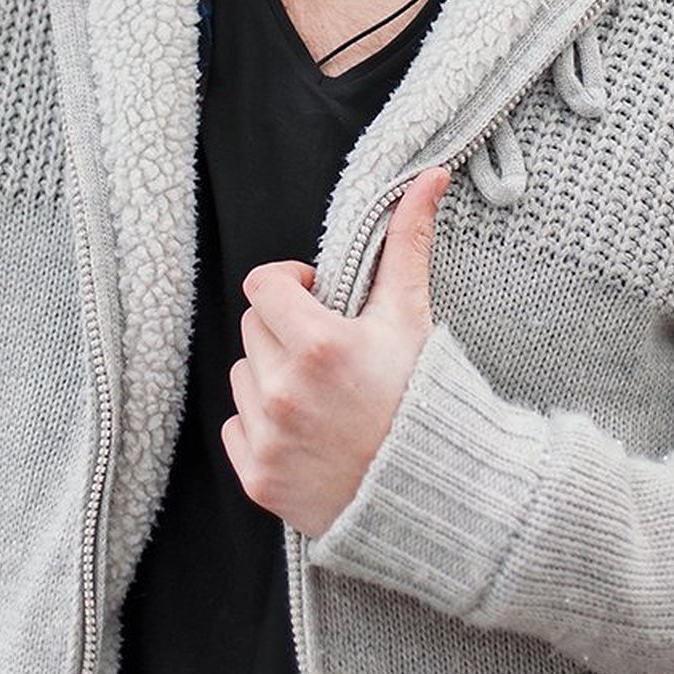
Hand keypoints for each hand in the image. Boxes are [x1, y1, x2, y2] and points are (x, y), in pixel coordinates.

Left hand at [222, 167, 448, 537]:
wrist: (438, 498)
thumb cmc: (424, 398)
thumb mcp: (410, 318)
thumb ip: (408, 243)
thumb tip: (428, 175)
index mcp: (318, 345)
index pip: (262, 284)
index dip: (290, 286)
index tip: (318, 299)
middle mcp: (284, 392)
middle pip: (253, 329)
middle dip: (284, 331)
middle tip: (328, 353)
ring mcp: (269, 439)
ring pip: (243, 376)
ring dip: (271, 378)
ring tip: (322, 397)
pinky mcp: (259, 478)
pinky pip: (236, 428)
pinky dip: (263, 427)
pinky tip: (309, 434)